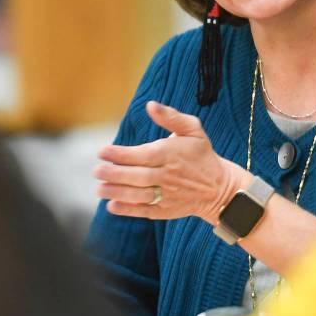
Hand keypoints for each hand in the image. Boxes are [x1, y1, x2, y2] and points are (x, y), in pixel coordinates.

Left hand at [95, 101, 248, 222]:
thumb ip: (171, 117)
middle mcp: (167, 176)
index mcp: (171, 154)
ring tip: (99, 189)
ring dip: (117, 192)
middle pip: (137, 176)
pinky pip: (145, 211)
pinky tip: (112, 205)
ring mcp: (167, 195)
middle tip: (96, 171)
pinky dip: (128, 210)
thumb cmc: (201, 155)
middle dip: (114, 174)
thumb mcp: (193, 130)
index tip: (102, 152)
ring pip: (138, 195)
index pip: (142, 155)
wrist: (219, 188)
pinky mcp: (166, 210)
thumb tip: (150, 105)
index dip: (120, 154)